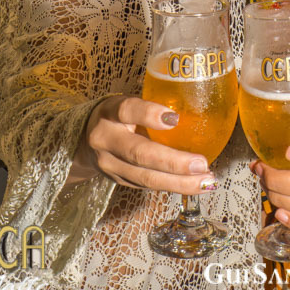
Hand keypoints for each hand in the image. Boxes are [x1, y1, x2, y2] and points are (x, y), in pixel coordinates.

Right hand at [69, 95, 216, 192]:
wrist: (84, 142)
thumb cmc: (116, 116)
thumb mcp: (126, 103)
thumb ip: (150, 107)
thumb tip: (197, 105)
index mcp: (109, 113)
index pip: (126, 111)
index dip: (149, 114)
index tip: (175, 118)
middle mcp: (106, 140)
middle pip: (139, 153)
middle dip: (173, 162)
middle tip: (201, 164)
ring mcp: (111, 165)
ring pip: (145, 178)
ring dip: (179, 182)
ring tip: (206, 180)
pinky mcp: (119, 181)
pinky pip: (148, 186)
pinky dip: (174, 186)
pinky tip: (196, 184)